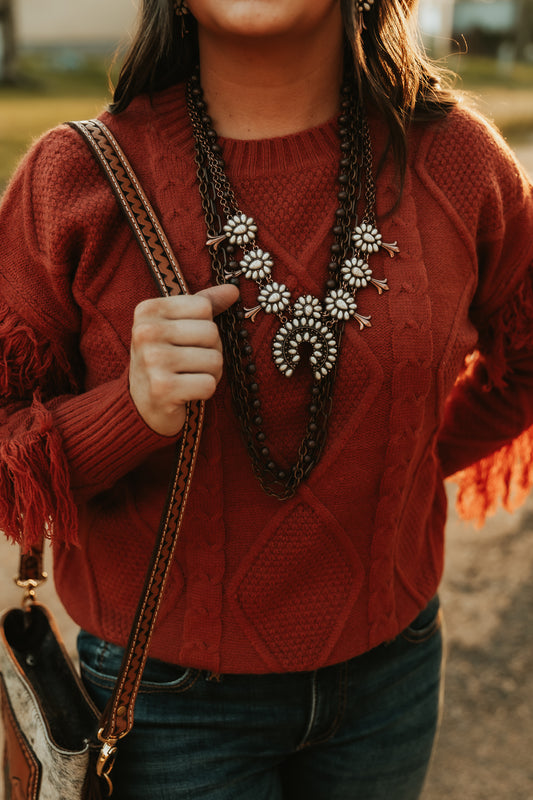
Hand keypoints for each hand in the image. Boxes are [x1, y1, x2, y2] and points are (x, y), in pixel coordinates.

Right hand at [129, 284, 238, 435]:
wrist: (140, 404)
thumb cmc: (163, 359)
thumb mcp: (176, 325)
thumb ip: (203, 304)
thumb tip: (233, 290)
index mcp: (147, 309)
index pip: (204, 307)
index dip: (205, 326)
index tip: (187, 340)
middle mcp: (146, 332)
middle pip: (211, 333)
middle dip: (211, 351)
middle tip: (191, 363)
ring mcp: (152, 360)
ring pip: (214, 360)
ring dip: (210, 373)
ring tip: (189, 377)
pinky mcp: (162, 389)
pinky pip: (209, 384)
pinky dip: (205, 391)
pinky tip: (187, 392)